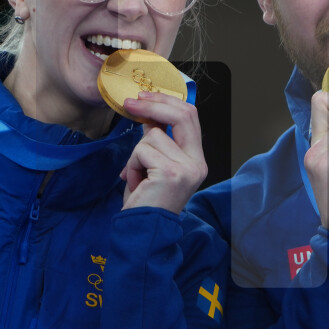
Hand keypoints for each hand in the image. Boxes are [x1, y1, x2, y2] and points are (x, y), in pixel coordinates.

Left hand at [117, 92, 207, 213]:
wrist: (143, 231)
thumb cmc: (147, 201)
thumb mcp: (154, 164)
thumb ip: (158, 140)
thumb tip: (148, 112)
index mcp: (197, 160)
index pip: (190, 117)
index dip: (167, 102)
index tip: (144, 97)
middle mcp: (198, 164)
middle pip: (182, 115)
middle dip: (153, 105)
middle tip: (130, 103)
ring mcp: (187, 168)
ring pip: (152, 137)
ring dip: (136, 155)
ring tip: (137, 177)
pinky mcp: (171, 173)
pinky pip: (142, 151)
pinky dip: (132, 166)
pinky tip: (136, 183)